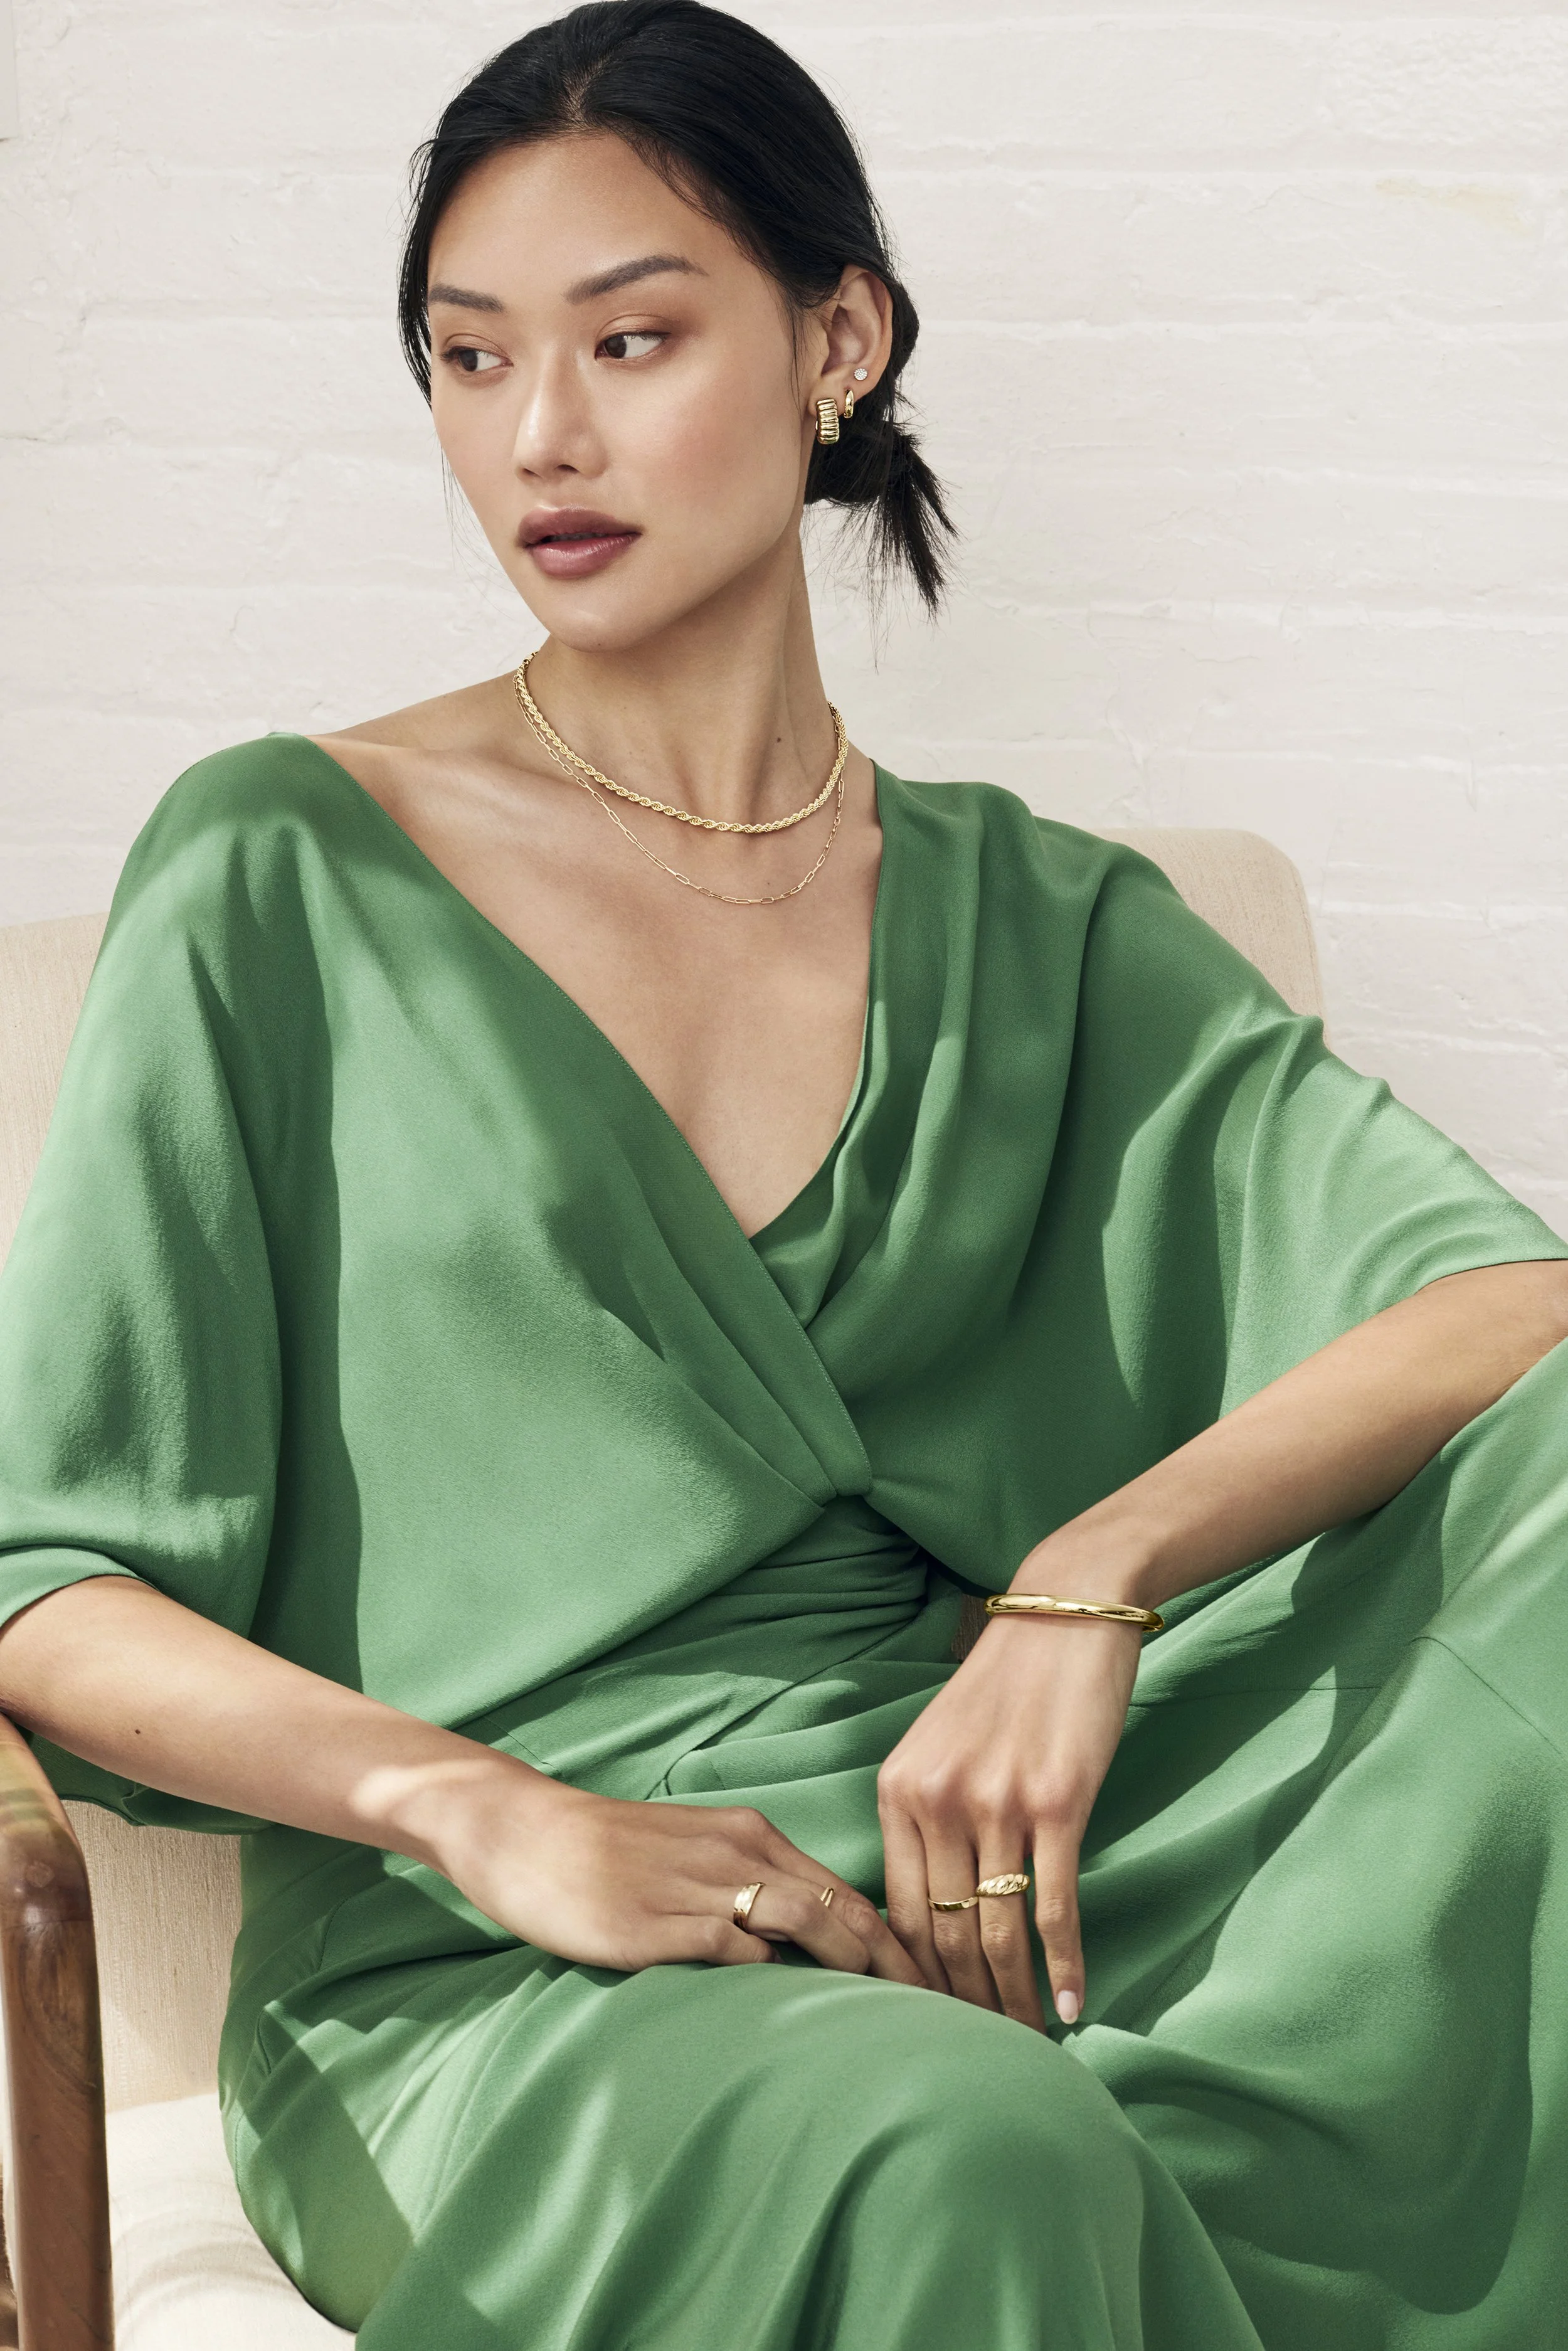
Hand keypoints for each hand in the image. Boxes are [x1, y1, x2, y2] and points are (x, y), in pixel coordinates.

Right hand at [392, 1752, 926, 1986]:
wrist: (522, 1830)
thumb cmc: (605, 1851)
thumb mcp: (688, 1856)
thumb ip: (745, 1889)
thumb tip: (804, 1945)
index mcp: (749, 1834)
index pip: (846, 1889)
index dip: (898, 1941)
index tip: (941, 1988)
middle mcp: (736, 1851)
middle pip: (842, 1905)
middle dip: (900, 1962)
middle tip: (946, 2017)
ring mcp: (697, 1884)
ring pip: (804, 1919)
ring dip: (857, 1968)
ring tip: (899, 2022)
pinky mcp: (655, 1921)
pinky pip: (734, 1947)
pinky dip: (778, 1976)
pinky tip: (807, 2014)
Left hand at [876, 1577, 1144, 2030]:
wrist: (1065, 1614)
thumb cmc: (1006, 1688)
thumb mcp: (940, 1746)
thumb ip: (927, 1818)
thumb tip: (930, 1911)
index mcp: (898, 1790)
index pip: (896, 1914)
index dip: (915, 1982)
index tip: (934, 2026)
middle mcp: (937, 1799)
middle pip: (945, 1934)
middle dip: (964, 2004)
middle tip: (985, 2054)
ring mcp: (996, 1801)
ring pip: (998, 1931)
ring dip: (1013, 1999)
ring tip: (1027, 2044)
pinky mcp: (1058, 1802)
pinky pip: (1054, 1906)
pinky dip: (1062, 1966)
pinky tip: (1071, 2006)